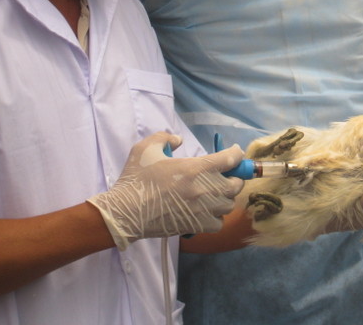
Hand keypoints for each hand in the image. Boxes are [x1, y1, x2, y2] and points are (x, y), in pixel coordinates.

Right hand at [87, 131, 244, 248]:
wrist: (125, 212)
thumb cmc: (136, 180)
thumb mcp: (146, 148)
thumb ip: (165, 137)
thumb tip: (178, 139)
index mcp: (197, 168)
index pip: (231, 159)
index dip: (236, 154)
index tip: (234, 152)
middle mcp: (205, 189)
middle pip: (236, 184)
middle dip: (234, 177)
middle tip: (225, 175)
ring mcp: (203, 209)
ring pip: (229, 204)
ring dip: (226, 197)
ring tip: (215, 194)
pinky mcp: (197, 226)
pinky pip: (219, 223)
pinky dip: (217, 217)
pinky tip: (206, 211)